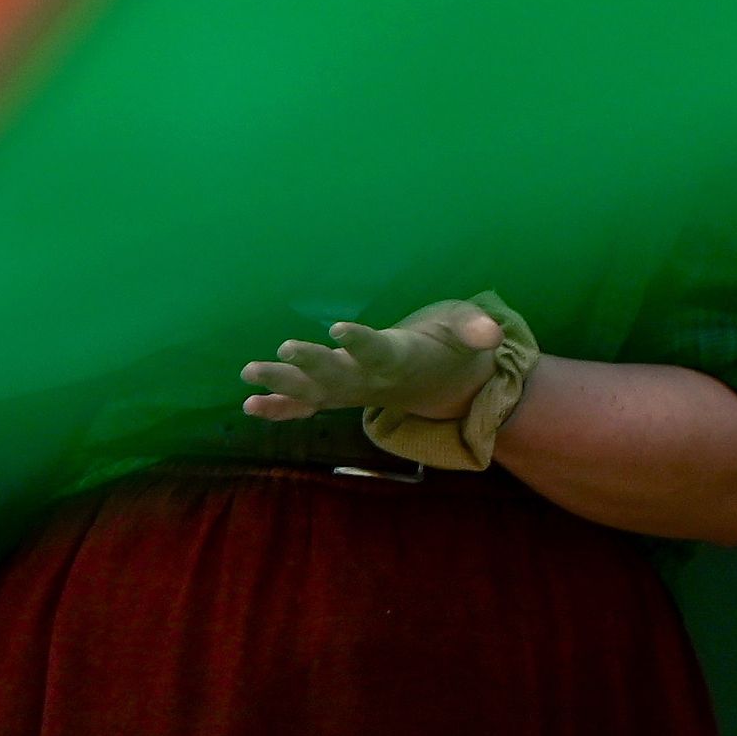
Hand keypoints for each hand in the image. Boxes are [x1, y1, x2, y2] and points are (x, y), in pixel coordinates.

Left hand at [242, 298, 503, 423]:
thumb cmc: (451, 345)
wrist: (445, 383)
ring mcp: (353, 391)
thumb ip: (474, 328)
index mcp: (400, 358)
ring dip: (281, 384)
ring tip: (249, 373)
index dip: (360, 342)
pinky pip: (306, 407)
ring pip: (315, 392)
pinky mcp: (339, 395)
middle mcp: (372, 380)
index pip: (378, 351)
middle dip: (311, 365)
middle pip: (339, 376)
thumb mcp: (467, 329)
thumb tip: (487, 332)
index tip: (337, 329)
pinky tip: (249, 406)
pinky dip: (279, 408)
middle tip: (283, 350)